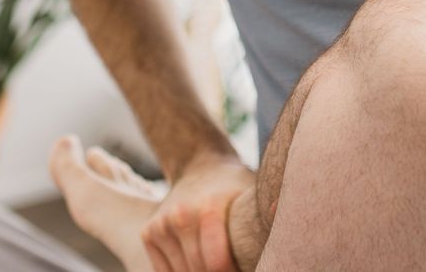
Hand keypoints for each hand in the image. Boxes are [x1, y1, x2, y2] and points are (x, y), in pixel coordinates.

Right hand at [141, 153, 260, 271]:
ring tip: (216, 262)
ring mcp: (161, 225)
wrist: (200, 164)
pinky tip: (197, 261)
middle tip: (232, 265)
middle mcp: (180, 217)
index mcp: (208, 209)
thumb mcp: (253, 192)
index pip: (216, 265)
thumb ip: (266, 208)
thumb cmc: (234, 185)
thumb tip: (277, 212)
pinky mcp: (148, 233)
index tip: (244, 268)